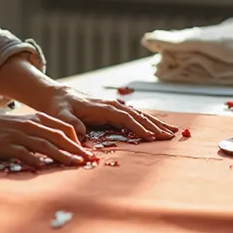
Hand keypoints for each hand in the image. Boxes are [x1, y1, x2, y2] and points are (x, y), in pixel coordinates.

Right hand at [0, 106, 95, 167]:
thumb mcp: (20, 124)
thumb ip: (36, 131)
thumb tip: (54, 143)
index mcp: (35, 119)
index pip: (63, 128)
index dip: (77, 140)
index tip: (86, 152)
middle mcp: (30, 125)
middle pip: (59, 137)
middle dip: (76, 149)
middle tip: (89, 161)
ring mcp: (19, 136)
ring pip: (46, 145)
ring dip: (62, 155)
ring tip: (75, 165)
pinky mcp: (7, 145)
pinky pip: (24, 153)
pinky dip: (35, 160)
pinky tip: (43, 167)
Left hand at [44, 89, 177, 140]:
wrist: (58, 96)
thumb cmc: (59, 107)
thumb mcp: (60, 116)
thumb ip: (70, 124)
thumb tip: (82, 134)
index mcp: (102, 108)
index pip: (125, 118)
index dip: (138, 127)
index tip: (151, 137)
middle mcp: (112, 106)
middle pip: (138, 116)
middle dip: (155, 126)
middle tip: (172, 136)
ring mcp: (115, 107)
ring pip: (140, 115)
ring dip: (156, 124)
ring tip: (173, 132)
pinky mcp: (115, 111)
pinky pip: (135, 117)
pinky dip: (149, 122)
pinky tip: (159, 128)